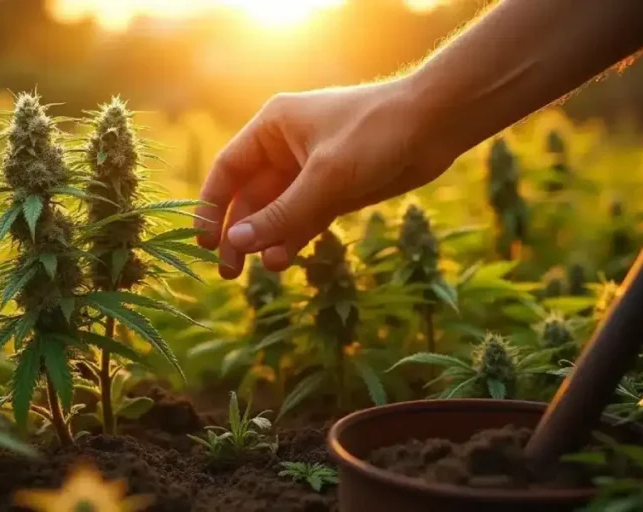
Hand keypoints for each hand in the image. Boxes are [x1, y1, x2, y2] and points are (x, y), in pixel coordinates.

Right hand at [195, 78, 459, 278]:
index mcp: (272, 128)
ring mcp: (310, 171)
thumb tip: (237, 243)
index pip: (228, 171)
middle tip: (229, 272)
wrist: (437, 124)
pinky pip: (303, 219)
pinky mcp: (334, 190)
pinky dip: (293, 239)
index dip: (212, 207)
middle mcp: (285, 149)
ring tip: (263, 271)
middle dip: (240, 234)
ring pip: (276, 213)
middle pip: (249, 198)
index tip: (204, 243)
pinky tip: (284, 260)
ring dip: (267, 241)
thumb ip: (282, 214)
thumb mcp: (326, 178)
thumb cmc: (377, 133)